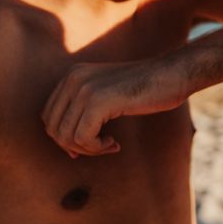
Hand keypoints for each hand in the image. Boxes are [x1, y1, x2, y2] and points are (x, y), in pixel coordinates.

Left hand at [42, 60, 186, 156]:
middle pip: (53, 128)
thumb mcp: (108, 94)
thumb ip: (85, 112)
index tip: (90, 144)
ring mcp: (84, 89)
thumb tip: (67, 148)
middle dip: (75, 146)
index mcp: (73, 75)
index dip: (66, 137)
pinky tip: (115, 143)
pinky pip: (83, 138)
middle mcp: (73, 79)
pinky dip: (97, 148)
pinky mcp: (98, 101)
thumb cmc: (147, 88)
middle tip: (100, 147)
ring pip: (66, 137)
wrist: (173, 74)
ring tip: (110, 144)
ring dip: (89, 149)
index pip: (49, 117)